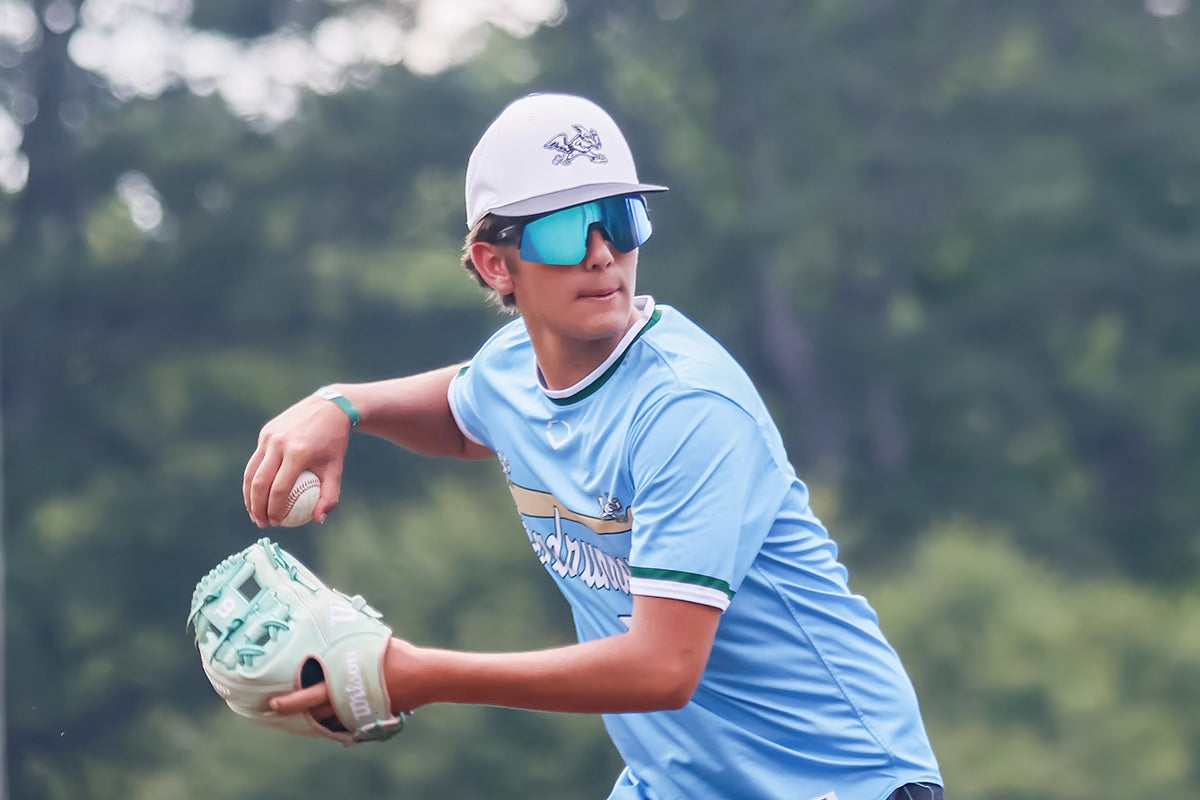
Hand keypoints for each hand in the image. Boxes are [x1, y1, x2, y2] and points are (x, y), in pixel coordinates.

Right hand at [243, 393, 352, 526]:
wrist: (330, 407)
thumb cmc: (334, 442)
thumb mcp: (336, 469)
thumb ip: (330, 496)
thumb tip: (318, 520)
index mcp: (297, 452)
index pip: (279, 489)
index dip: (274, 510)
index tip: (277, 523)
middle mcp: (279, 443)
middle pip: (259, 483)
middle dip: (257, 508)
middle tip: (262, 523)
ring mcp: (269, 436)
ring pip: (251, 472)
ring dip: (249, 496)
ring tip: (255, 514)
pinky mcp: (265, 432)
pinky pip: (256, 461)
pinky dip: (253, 479)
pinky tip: (256, 495)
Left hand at [270, 639, 415, 721]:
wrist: (424, 676)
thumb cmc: (398, 655)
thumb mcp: (371, 641)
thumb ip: (352, 640)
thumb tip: (338, 619)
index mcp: (345, 680)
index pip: (311, 693)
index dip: (291, 699)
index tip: (273, 702)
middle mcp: (348, 699)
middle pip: (315, 710)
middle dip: (294, 709)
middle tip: (275, 708)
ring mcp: (359, 711)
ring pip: (330, 719)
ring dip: (316, 716)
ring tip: (302, 711)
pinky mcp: (370, 719)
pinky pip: (347, 723)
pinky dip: (337, 720)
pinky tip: (330, 715)